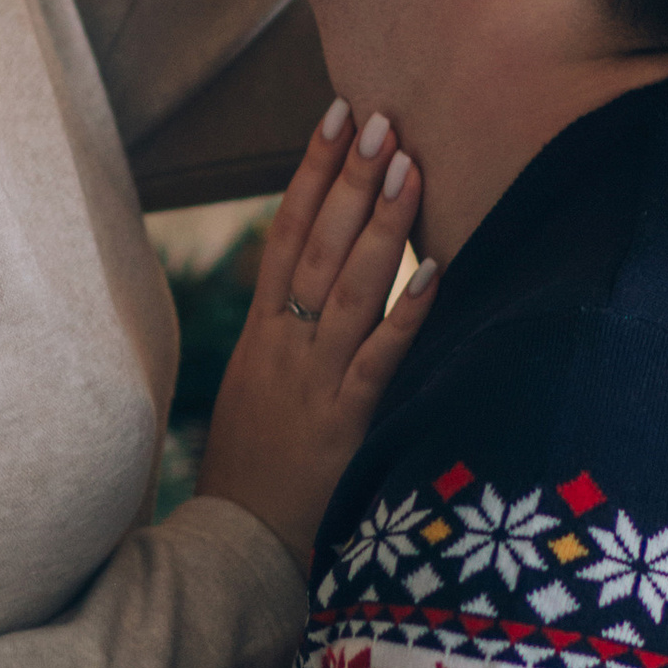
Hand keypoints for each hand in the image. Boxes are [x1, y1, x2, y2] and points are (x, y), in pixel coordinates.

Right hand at [195, 99, 438, 570]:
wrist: (232, 550)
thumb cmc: (249, 474)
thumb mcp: (253, 394)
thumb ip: (282, 340)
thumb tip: (310, 288)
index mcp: (260, 335)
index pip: (286, 234)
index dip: (312, 173)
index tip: (336, 117)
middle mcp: (282, 346)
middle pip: (316, 247)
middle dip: (349, 180)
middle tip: (380, 119)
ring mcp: (311, 382)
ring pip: (349, 288)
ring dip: (382, 226)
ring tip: (409, 167)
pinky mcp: (341, 424)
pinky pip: (379, 359)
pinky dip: (408, 314)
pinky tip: (436, 272)